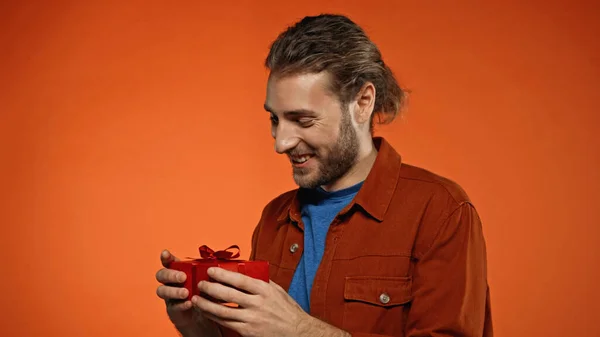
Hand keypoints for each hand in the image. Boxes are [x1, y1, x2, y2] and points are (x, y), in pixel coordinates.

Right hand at [155, 250, 221, 336]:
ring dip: (174, 291)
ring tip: (186, 293)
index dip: (165, 257)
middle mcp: (170, 282)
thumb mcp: (208, 281)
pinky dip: (181, 304)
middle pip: (161, 275)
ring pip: (162, 290)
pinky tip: (189, 303)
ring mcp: (169, 295)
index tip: (166, 253)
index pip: (168, 261)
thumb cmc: (205, 291)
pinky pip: (172, 306)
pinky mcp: (172, 309)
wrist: (203, 313)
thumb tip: (217, 267)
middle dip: (171, 275)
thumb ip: (208, 274)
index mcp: (178, 271)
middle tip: (183, 277)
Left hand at [192, 267, 350, 336]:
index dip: (223, 275)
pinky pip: (227, 323)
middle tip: (200, 284)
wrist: (297, 332)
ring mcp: (252, 319)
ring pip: (223, 311)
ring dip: (207, 305)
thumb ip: (262, 281)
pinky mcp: (248, 332)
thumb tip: (247, 271)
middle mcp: (257, 304)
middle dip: (210, 288)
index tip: (211, 270)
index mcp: (264, 290)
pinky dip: (214, 317)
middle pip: (228, 295)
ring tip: (195, 299)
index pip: (239, 280)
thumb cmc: (287, 311)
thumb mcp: (278, 291)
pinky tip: (206, 312)